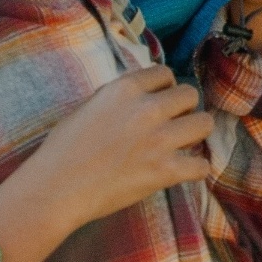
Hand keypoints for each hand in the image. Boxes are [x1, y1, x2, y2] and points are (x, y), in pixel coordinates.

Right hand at [0, 65, 208, 261]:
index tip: (159, 102)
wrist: (57, 187)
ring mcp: (159, 140)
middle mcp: (147, 108)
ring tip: (182, 144)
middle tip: (172, 123)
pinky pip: (202, 165)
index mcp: (125, 88)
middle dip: (183, 108)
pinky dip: (196, 169)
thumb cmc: (64, 148)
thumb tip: (142, 94)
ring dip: (195, 133)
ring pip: (205, 123)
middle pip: (190, 95)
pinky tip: (184, 170)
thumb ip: (119, 97)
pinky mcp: (165, 171)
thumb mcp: (89, 106)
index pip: (166, 74)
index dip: (164, 89)